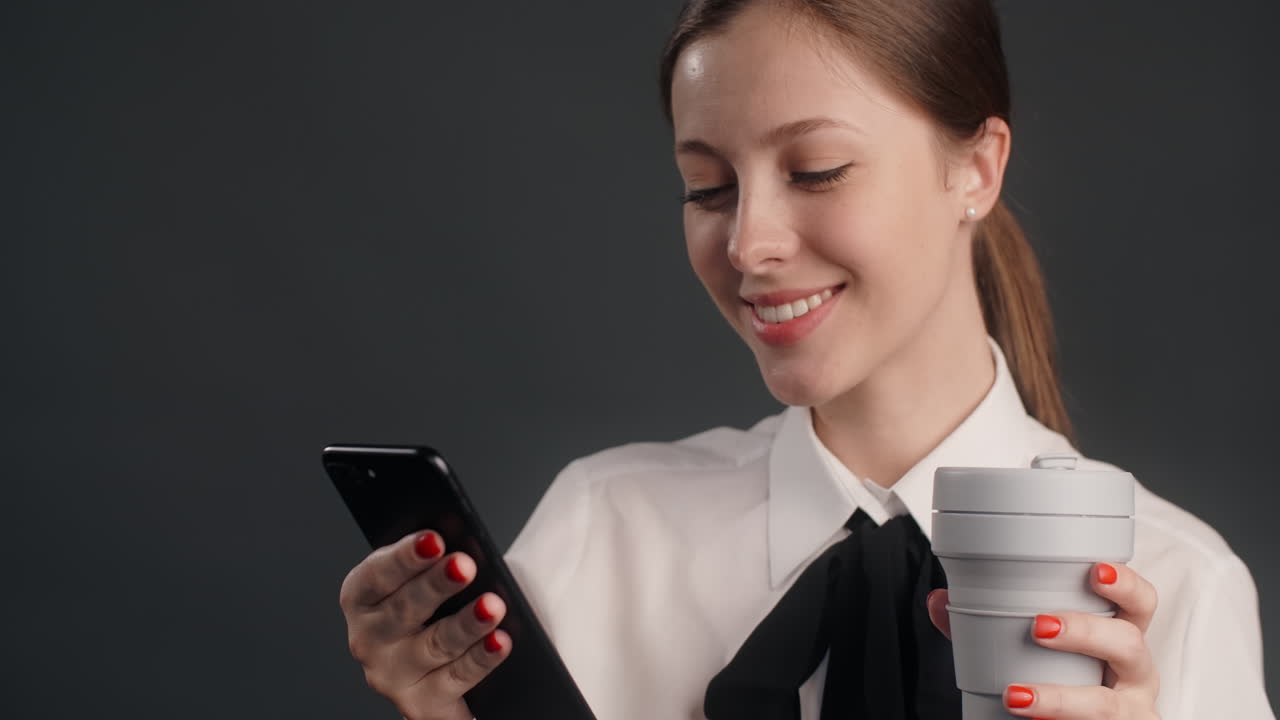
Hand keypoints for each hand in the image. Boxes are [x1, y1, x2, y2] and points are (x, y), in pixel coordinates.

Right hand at [339, 529, 512, 719]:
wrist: (429, 665)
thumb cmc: (426, 605)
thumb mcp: (420, 576)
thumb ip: (433, 561)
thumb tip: (465, 545)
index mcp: (362, 597)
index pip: (377, 574)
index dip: (405, 556)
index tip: (435, 540)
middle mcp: (368, 638)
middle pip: (405, 610)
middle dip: (437, 585)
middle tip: (465, 566)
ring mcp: (393, 674)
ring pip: (435, 646)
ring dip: (466, 624)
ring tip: (492, 606)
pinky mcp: (422, 702)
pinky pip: (456, 680)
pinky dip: (480, 660)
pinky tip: (500, 642)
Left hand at [926, 562, 1160, 718]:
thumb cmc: (1064, 681)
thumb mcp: (1034, 652)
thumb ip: (986, 626)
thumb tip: (938, 600)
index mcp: (1120, 637)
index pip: (1140, 603)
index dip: (1126, 584)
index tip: (1095, 570)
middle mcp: (1136, 673)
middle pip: (1129, 644)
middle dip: (1086, 631)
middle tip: (1038, 626)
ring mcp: (1131, 712)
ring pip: (1108, 704)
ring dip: (1061, 698)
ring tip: (1016, 695)